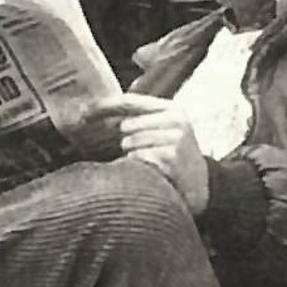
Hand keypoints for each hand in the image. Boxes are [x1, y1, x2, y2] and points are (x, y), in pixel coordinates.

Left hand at [85, 93, 209, 214]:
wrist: (201, 184)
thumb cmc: (175, 156)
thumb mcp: (164, 130)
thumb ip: (139, 119)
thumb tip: (98, 112)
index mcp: (171, 109)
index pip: (130, 101)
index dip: (105, 106)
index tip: (85, 113)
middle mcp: (175, 119)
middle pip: (127, 126)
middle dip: (128, 141)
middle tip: (145, 153)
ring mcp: (174, 137)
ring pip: (131, 143)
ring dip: (135, 155)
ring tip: (154, 162)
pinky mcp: (171, 155)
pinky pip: (139, 158)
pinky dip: (142, 166)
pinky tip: (157, 170)